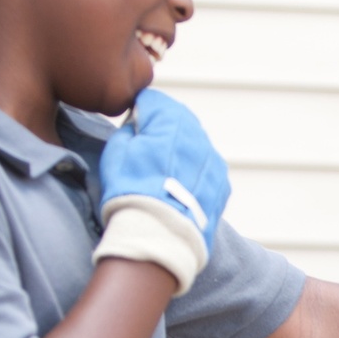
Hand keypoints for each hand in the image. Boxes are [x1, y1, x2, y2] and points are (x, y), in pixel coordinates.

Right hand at [98, 88, 229, 249]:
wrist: (159, 236)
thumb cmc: (131, 191)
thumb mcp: (116, 151)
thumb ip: (129, 129)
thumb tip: (138, 124)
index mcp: (170, 120)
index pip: (153, 101)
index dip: (139, 113)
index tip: (132, 129)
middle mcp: (198, 135)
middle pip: (178, 120)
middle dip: (163, 131)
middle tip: (146, 154)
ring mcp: (214, 160)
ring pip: (195, 144)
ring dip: (180, 152)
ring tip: (163, 176)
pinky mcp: (222, 183)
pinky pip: (206, 169)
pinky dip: (194, 174)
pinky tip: (178, 190)